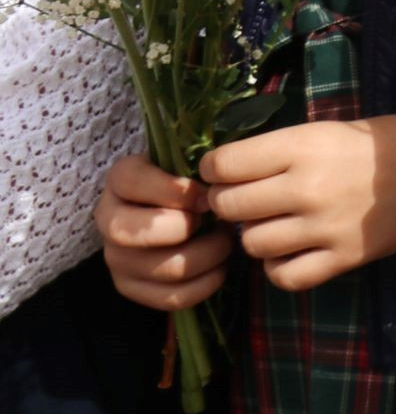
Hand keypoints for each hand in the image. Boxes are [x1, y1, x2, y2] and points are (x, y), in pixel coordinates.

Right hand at [97, 152, 229, 310]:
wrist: (177, 209)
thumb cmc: (190, 180)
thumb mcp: (190, 160)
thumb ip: (199, 164)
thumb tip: (214, 188)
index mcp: (120, 179)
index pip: (133, 182)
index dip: (176, 191)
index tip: (206, 195)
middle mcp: (109, 220)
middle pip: (141, 233)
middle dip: (188, 228)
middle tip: (217, 221)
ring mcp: (116, 257)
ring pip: (166, 268)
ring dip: (208, 255)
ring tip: (224, 240)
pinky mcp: (130, 287)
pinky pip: (171, 297)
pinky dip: (206, 283)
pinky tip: (219, 267)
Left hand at [199, 115, 395, 293]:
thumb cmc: (379, 144)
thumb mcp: (327, 131)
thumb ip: (279, 150)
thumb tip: (226, 172)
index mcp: (303, 147)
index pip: (224, 164)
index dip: (214, 169)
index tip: (223, 172)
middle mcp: (307, 187)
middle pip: (230, 205)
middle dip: (228, 203)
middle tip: (245, 199)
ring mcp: (325, 226)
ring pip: (253, 244)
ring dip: (256, 235)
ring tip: (274, 224)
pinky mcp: (344, 256)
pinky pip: (285, 276)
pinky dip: (279, 267)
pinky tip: (290, 253)